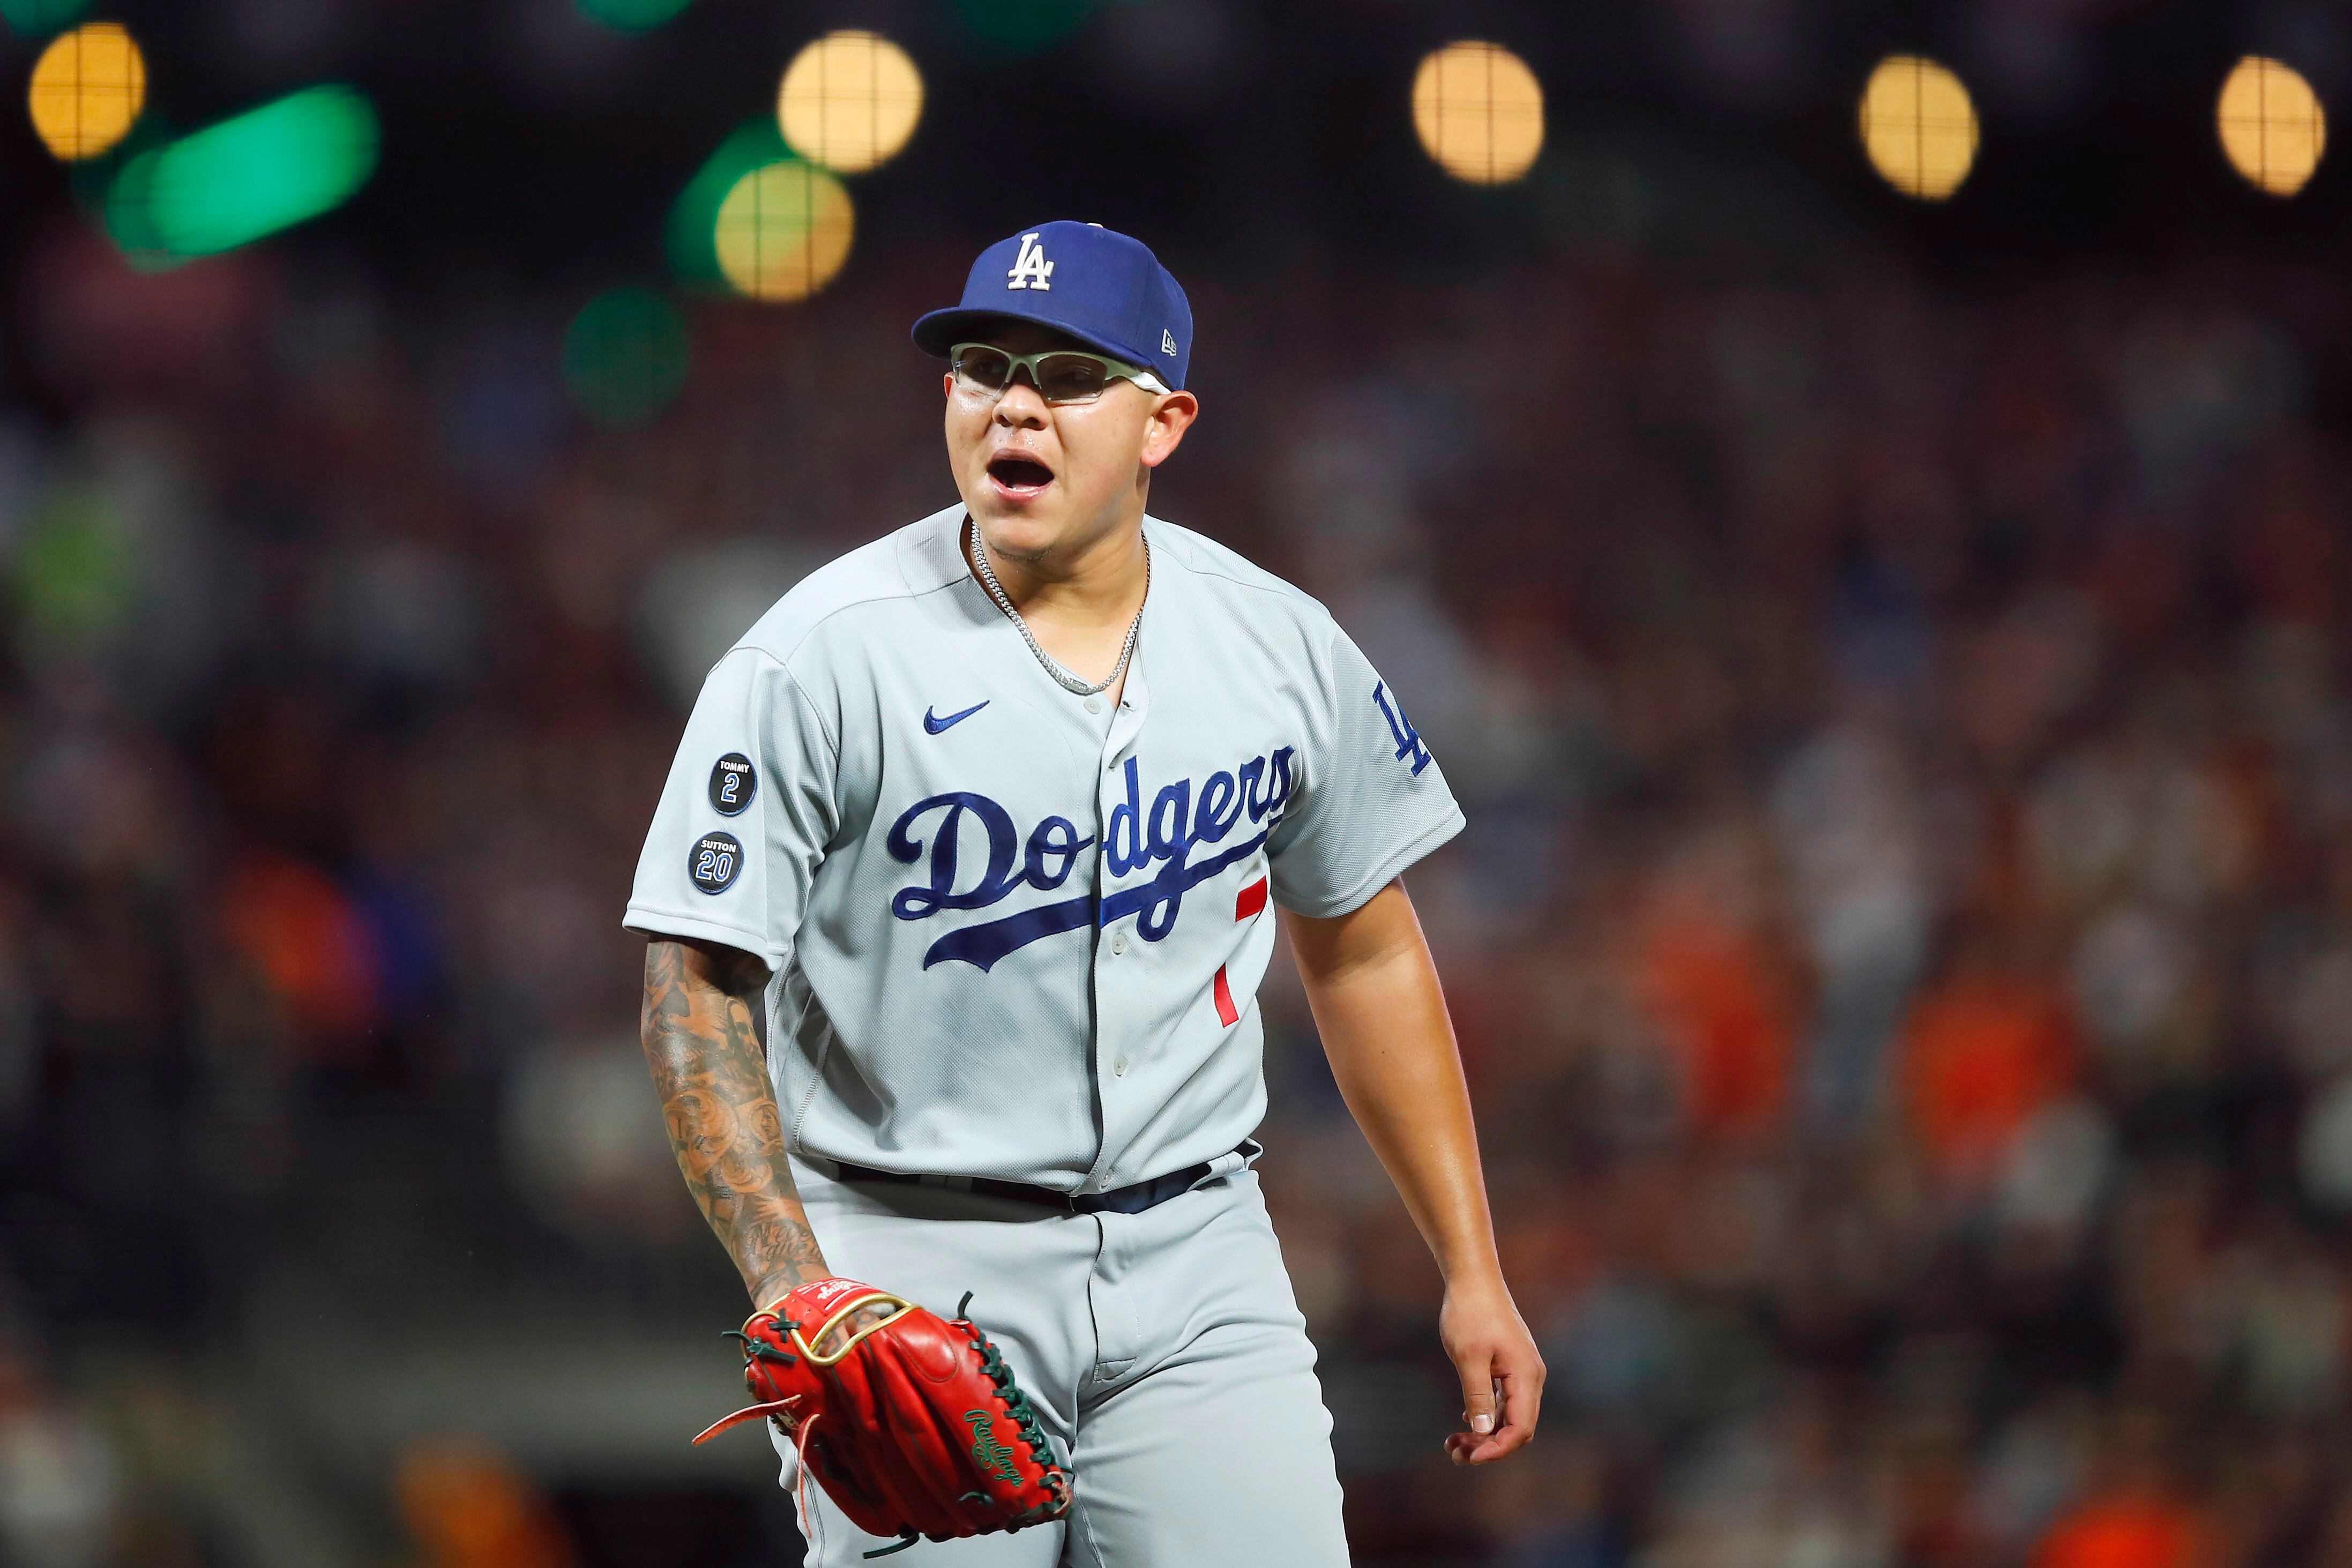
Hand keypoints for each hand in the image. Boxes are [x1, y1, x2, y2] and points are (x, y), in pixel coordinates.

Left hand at [1438, 1275, 1543, 1464]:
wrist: (1474, 1280)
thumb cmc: (1470, 1314)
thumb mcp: (1469, 1356)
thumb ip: (1478, 1395)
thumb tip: (1483, 1432)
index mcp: (1526, 1376)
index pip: (1520, 1428)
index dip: (1497, 1449)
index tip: (1470, 1457)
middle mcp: (1530, 1378)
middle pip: (1517, 1428)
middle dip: (1489, 1447)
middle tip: (1455, 1454)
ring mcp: (1521, 1373)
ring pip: (1509, 1417)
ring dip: (1484, 1434)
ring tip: (1453, 1444)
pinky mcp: (1509, 1368)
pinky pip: (1503, 1402)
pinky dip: (1486, 1416)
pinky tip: (1464, 1422)